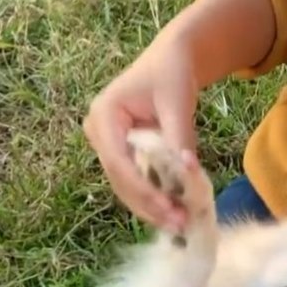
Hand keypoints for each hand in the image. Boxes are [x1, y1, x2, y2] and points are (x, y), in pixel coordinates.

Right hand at [84, 30, 198, 230]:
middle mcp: (99, 134)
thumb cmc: (172, 73)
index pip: (118, 162)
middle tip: (179, 223)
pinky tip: (176, 214)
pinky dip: (156, 200)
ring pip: (127, 189)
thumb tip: (187, 169)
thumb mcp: (176, 101)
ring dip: (152, 209)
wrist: (172, 62)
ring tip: (181, 224)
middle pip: (120, 181)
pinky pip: (137, 184)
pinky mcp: (124, 158)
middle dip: (149, 205)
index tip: (169, 207)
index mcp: (104, 115)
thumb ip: (179, 135)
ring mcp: (109, 148)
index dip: (142, 188)